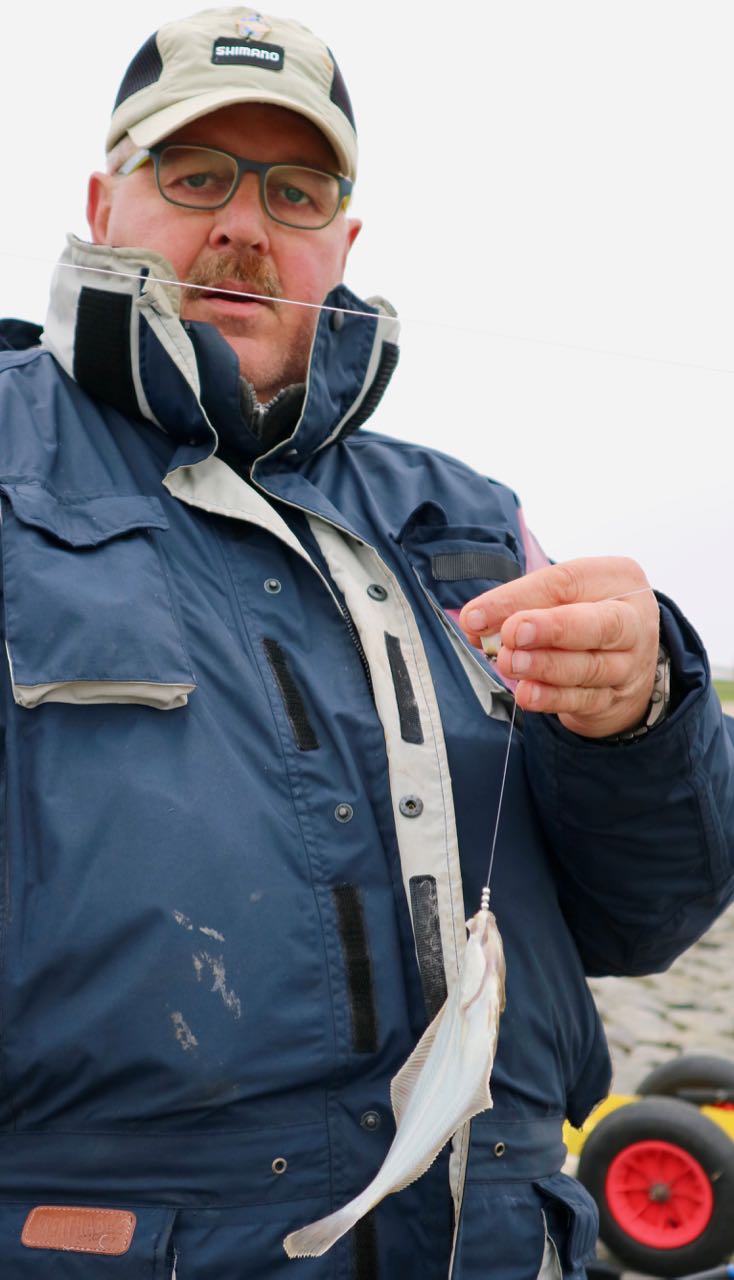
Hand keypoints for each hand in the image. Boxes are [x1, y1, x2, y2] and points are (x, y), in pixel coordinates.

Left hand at [458, 557, 660, 737]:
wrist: (626, 659)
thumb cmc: (583, 614)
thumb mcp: (560, 597)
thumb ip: (521, 605)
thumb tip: (475, 622)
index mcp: (618, 578)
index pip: (566, 582)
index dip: (517, 598)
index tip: (476, 615)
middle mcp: (633, 620)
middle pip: (597, 624)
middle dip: (550, 628)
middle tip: (511, 635)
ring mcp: (629, 663)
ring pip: (589, 667)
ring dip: (544, 666)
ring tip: (509, 664)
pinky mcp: (616, 698)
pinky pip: (584, 699)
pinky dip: (552, 698)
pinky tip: (527, 694)